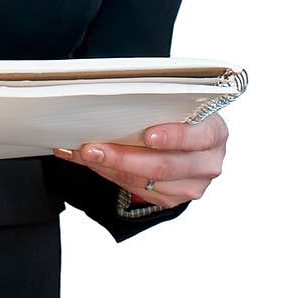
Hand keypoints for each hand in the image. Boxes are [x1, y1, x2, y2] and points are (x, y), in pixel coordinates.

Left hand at [52, 113, 228, 208]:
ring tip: (83, 154)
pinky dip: (111, 175)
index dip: (174, 137)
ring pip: (145, 182)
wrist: (189, 144)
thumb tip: (107, 98)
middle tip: (92, 148)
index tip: (148, 135)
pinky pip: (137, 190)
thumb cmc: (181, 118)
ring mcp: (192, 186)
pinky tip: (94, 163)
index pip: (198, 137)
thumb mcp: (180, 107)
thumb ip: (158, 104)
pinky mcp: (172, 199)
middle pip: (164, 166)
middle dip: (122, 157)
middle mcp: (207, 163)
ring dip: (109, 167)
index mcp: (215, 133)